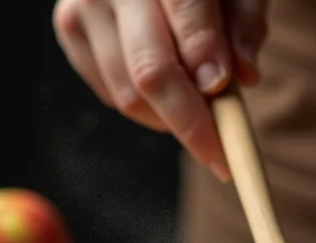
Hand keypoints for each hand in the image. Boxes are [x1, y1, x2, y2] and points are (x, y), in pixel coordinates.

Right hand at [53, 0, 267, 179]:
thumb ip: (245, 24)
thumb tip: (243, 76)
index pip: (186, 11)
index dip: (209, 67)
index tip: (231, 111)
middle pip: (150, 71)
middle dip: (190, 122)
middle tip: (219, 155)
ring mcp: (84, 4)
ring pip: (129, 95)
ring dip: (169, 119)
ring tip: (197, 108)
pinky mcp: (70, 28)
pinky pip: (112, 95)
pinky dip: (146, 108)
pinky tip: (166, 91)